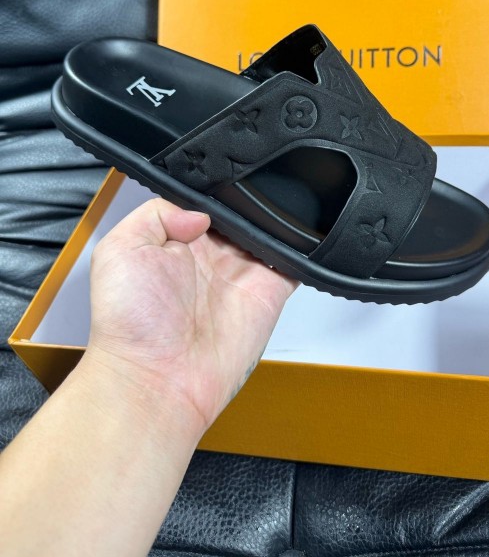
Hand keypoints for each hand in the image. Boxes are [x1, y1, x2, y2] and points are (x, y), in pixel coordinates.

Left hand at [86, 198, 297, 434]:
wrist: (157, 381)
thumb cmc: (129, 325)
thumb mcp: (119, 250)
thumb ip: (156, 214)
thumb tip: (201, 214)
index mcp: (176, 243)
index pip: (205, 203)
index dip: (216, 189)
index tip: (225, 175)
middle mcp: (211, 257)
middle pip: (241, 214)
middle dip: (249, 200)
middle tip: (253, 185)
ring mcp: (242, 275)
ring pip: (268, 233)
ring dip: (274, 220)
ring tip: (273, 206)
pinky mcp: (269, 294)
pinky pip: (293, 264)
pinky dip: (300, 248)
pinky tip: (296, 233)